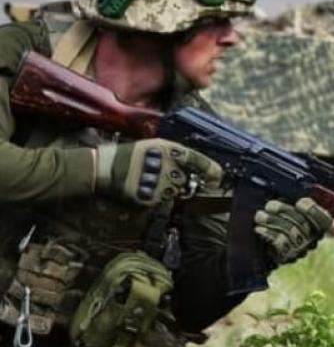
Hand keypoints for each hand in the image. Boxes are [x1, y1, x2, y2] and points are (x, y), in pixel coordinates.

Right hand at [96, 139, 223, 205]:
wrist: (102, 167)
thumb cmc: (129, 154)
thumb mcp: (153, 146)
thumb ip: (175, 155)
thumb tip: (196, 168)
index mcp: (168, 149)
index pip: (197, 159)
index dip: (210, 169)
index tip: (218, 177)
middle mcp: (166, 166)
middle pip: (184, 180)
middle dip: (177, 181)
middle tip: (159, 176)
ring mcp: (157, 183)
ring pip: (173, 192)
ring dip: (165, 189)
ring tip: (146, 180)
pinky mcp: (148, 197)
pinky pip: (159, 200)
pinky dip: (154, 196)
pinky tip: (140, 187)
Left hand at [254, 197, 332, 265]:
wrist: (255, 242)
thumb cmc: (272, 219)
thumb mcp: (284, 206)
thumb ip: (291, 198)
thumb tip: (296, 188)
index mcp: (316, 224)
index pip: (324, 219)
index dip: (313, 210)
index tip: (299, 202)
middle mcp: (312, 239)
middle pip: (303, 222)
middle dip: (284, 211)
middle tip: (269, 205)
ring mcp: (300, 249)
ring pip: (291, 231)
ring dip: (273, 221)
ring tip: (260, 216)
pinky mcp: (286, 257)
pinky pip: (281, 244)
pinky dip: (269, 234)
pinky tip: (259, 229)